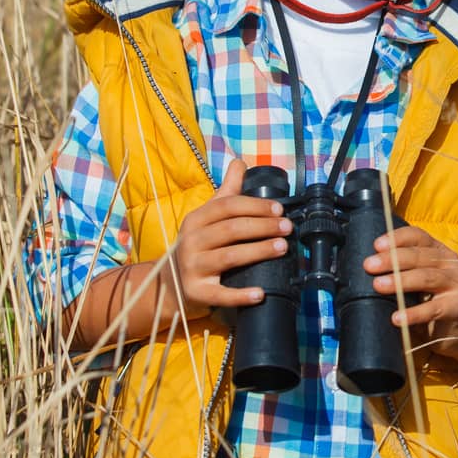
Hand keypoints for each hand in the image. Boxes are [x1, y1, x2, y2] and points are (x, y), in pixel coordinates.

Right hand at [169, 159, 293, 318]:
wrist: (169, 285)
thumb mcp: (206, 217)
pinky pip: (220, 294)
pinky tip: (260, 293)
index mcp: (196, 220)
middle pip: (231, 229)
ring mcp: (192, 267)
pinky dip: (240, 294)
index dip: (255, 206)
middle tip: (287, 228)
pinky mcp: (196, 293)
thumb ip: (226, 191)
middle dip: (263, 226)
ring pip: (229, 257)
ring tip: (282, 248)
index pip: (227, 206)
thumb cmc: (197, 245)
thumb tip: (240, 162)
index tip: (279, 209)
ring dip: (259, 251)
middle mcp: (191, 241)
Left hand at [362, 226, 457, 362]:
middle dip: (391, 259)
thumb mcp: (419, 279)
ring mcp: (455, 283)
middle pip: (419, 256)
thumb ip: (402, 270)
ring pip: (426, 277)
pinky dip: (414, 313)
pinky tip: (397, 318)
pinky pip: (433, 309)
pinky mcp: (457, 307)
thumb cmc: (431, 299)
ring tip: (378, 286)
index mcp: (437, 250)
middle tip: (369, 265)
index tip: (377, 245)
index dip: (397, 238)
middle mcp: (448, 262)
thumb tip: (368, 267)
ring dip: (400, 280)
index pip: (418, 236)